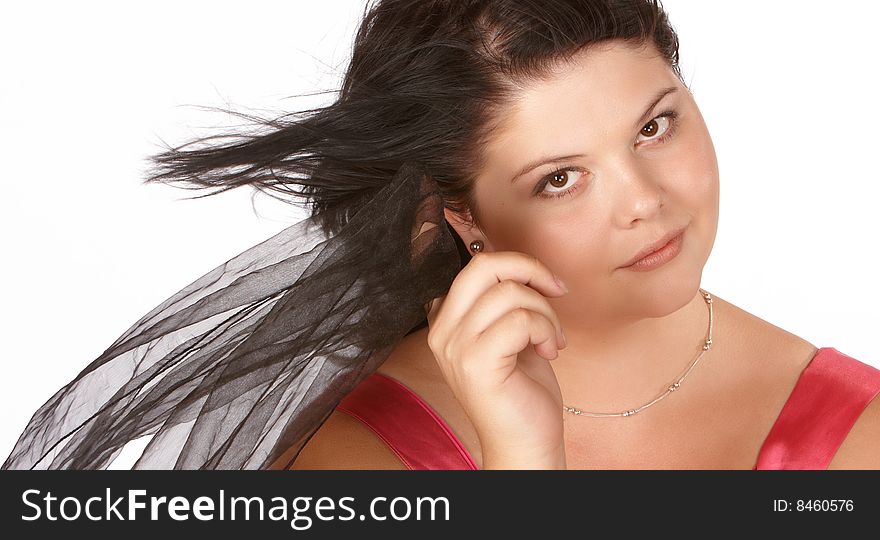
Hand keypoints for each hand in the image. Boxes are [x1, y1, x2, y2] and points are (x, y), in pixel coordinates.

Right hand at [424, 251, 569, 468]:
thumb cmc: (521, 388)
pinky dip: (546, 330)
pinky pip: (520, 320)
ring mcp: (455, 347)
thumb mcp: (508, 332)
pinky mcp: (476, 363)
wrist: (524, 442)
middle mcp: (442, 331)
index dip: (517, 265)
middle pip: (484, 266)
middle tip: (556, 291)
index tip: (546, 286)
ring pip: (509, 293)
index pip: (475, 265)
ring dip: (546, 312)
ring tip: (553, 338)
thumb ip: (504, 299)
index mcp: (446, 320)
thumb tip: (521, 264)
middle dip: (530, 270)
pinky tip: (550, 351)